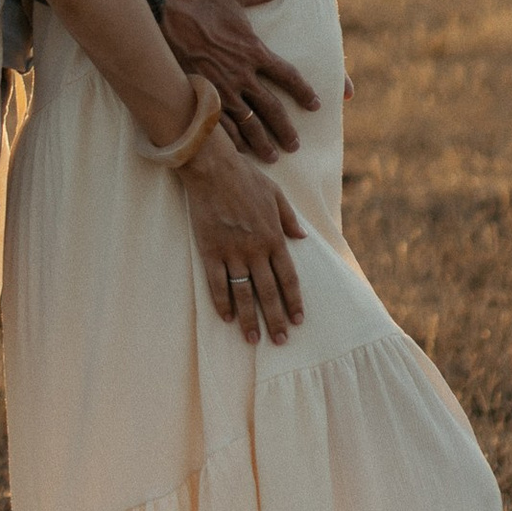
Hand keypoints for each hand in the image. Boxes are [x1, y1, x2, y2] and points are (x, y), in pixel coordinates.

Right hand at [159, 0, 321, 156]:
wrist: (163, 16)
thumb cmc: (199, 2)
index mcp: (254, 51)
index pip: (287, 76)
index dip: (303, 91)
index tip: (315, 104)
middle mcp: (242, 75)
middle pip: (272, 108)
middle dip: (285, 129)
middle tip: (295, 144)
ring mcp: (221, 89)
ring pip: (248, 123)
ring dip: (262, 142)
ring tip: (273, 156)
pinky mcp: (201, 96)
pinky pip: (220, 125)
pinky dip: (232, 141)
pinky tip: (239, 152)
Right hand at [180, 132, 306, 341]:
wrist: (213, 169)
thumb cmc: (245, 177)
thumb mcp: (276, 194)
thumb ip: (288, 218)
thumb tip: (301, 236)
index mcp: (274, 237)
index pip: (288, 277)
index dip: (294, 301)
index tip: (298, 320)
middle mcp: (256, 250)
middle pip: (269, 292)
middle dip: (276, 319)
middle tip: (280, 341)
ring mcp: (232, 252)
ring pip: (244, 293)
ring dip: (249, 318)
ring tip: (253, 339)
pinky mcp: (210, 251)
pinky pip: (217, 283)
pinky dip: (222, 302)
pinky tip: (226, 318)